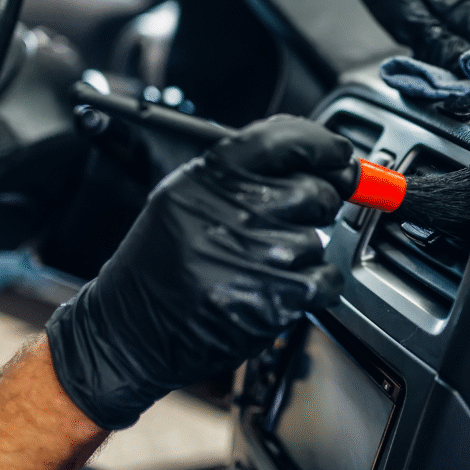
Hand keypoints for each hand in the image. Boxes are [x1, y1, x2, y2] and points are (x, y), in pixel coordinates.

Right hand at [46, 115, 352, 429]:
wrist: (130, 329)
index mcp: (208, 177)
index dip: (322, 144)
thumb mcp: (186, 200)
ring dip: (304, 255)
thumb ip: (247, 176)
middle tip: (283, 226)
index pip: (284, 139)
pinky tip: (277, 291)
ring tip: (260, 267)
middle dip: (313, 209)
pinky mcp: (273, 297)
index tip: (339, 154)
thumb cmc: (160, 265)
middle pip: (316, 191)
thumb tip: (321, 163)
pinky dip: (314, 288)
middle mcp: (232, 210)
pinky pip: (327, 279)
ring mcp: (255, 254)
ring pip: (321, 239)